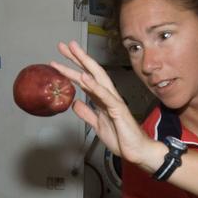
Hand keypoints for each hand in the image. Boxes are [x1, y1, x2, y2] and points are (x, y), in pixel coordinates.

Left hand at [52, 40, 163, 171]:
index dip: (73, 68)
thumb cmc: (122, 138)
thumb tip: (75, 103)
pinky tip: (84, 77)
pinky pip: (104, 96)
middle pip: (91, 72)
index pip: (86, 79)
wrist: (137, 151)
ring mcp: (113, 101)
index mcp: (102, 99)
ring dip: (84, 64)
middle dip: (77, 58)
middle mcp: (108, 96)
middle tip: (63, 46)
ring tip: (72, 52)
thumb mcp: (97, 125)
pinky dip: (94, 85)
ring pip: (97, 78)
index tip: (59, 59)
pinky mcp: (118, 109)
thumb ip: (87, 113)